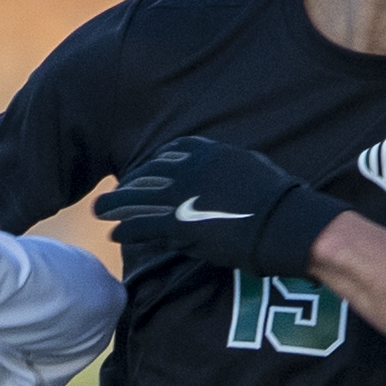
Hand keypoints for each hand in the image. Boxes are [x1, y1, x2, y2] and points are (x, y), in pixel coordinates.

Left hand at [95, 135, 342, 277]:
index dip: (152, 165)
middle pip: (149, 173)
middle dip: (128, 184)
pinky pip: (145, 224)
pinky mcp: (181, 223)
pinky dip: (127, 229)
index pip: (171, 153)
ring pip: (140, 197)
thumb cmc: (281, 201)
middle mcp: (192, 169)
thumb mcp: (254, 170)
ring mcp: (184, 195)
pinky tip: (115, 233)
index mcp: (211, 152)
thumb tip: (228, 173)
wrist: (286, 223)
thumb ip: (232, 169)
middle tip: (112, 193)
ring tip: (100, 211)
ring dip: (116, 204)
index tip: (141, 173)